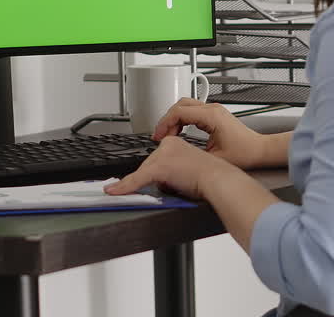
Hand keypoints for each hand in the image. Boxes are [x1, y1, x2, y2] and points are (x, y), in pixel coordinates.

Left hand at [103, 135, 236, 199]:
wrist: (219, 181)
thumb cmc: (211, 179)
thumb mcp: (187, 172)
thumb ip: (172, 173)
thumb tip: (159, 185)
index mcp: (175, 142)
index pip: (155, 161)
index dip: (161, 176)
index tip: (172, 179)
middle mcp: (167, 144)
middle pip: (148, 167)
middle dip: (156, 182)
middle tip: (179, 185)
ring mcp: (162, 155)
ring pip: (144, 174)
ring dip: (150, 185)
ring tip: (178, 187)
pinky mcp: (158, 167)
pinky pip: (136, 180)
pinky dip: (124, 187)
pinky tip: (114, 192)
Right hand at [152, 98, 271, 168]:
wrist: (259, 150)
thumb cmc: (244, 153)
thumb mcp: (214, 158)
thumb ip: (192, 154)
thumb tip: (175, 155)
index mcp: (211, 116)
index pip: (179, 112)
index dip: (165, 124)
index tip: (159, 136)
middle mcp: (212, 109)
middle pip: (180, 105)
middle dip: (167, 119)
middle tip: (160, 135)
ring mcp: (214, 110)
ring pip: (185, 105)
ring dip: (174, 118)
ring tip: (168, 135)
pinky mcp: (214, 114)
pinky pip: (193, 110)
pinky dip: (182, 119)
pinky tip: (180, 131)